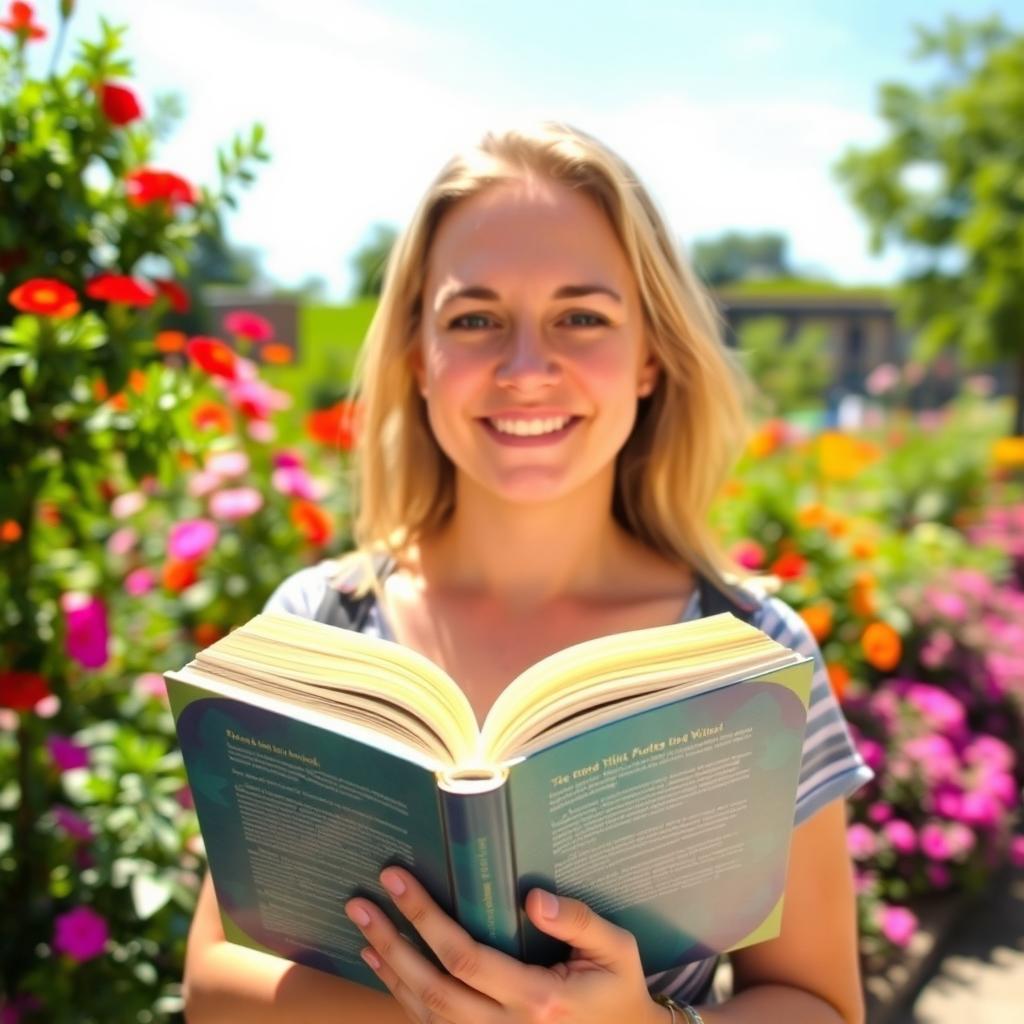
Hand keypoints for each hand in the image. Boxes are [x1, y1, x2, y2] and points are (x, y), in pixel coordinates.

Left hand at [345, 867, 665, 1023]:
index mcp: (538, 1000)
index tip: (398, 880)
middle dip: (391, 941)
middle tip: (360, 902)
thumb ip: (579, 921)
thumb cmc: (619, 992)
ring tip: (363, 928)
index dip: (425, 919)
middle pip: (431, 988)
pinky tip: (385, 967)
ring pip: (425, 1014)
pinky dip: (402, 998)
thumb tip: (533, 898)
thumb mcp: (617, 950)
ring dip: (389, 969)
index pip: (465, 957)